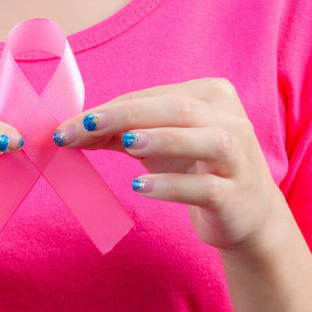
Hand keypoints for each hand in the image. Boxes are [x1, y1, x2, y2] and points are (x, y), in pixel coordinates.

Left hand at [49, 77, 287, 253]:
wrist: (246, 216)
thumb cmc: (195, 169)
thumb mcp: (157, 146)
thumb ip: (118, 134)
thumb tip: (69, 130)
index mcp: (210, 96)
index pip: (150, 98)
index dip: (107, 110)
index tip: (65, 127)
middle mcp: (230, 120)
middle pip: (178, 108)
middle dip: (126, 116)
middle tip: (84, 127)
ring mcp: (238, 157)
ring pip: (206, 138)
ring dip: (163, 138)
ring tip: (125, 142)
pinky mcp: (236, 195)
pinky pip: (205, 186)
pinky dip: (171, 185)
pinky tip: (140, 187)